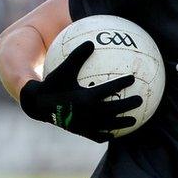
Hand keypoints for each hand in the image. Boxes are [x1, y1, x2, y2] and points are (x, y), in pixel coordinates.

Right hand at [20, 41, 142, 142]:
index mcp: (83, 97)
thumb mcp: (64, 69)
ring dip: (122, 123)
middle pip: (113, 109)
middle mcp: (85, 113)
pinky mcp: (80, 132)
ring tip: (134, 120)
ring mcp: (83, 125)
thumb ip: (77, 56)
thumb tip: (91, 42)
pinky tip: (115, 133)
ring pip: (107, 125)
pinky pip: (96, 136)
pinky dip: (106, 135)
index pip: (108, 89)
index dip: (121, 83)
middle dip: (127, 104)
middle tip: (140, 99)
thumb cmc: (53, 83)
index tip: (132, 78)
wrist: (37, 104)